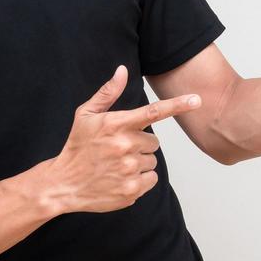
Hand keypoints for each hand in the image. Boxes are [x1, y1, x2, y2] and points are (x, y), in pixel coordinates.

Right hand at [46, 65, 201, 213]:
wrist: (64, 184)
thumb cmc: (77, 146)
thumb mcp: (86, 115)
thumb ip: (108, 92)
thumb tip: (122, 70)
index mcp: (116, 124)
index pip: (153, 112)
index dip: (178, 104)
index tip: (197, 100)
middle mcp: (125, 146)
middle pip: (154, 141)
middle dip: (140, 143)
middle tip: (119, 148)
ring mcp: (128, 170)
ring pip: (152, 161)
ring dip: (139, 162)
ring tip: (117, 164)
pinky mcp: (131, 190)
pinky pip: (150, 179)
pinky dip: (140, 179)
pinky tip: (120, 178)